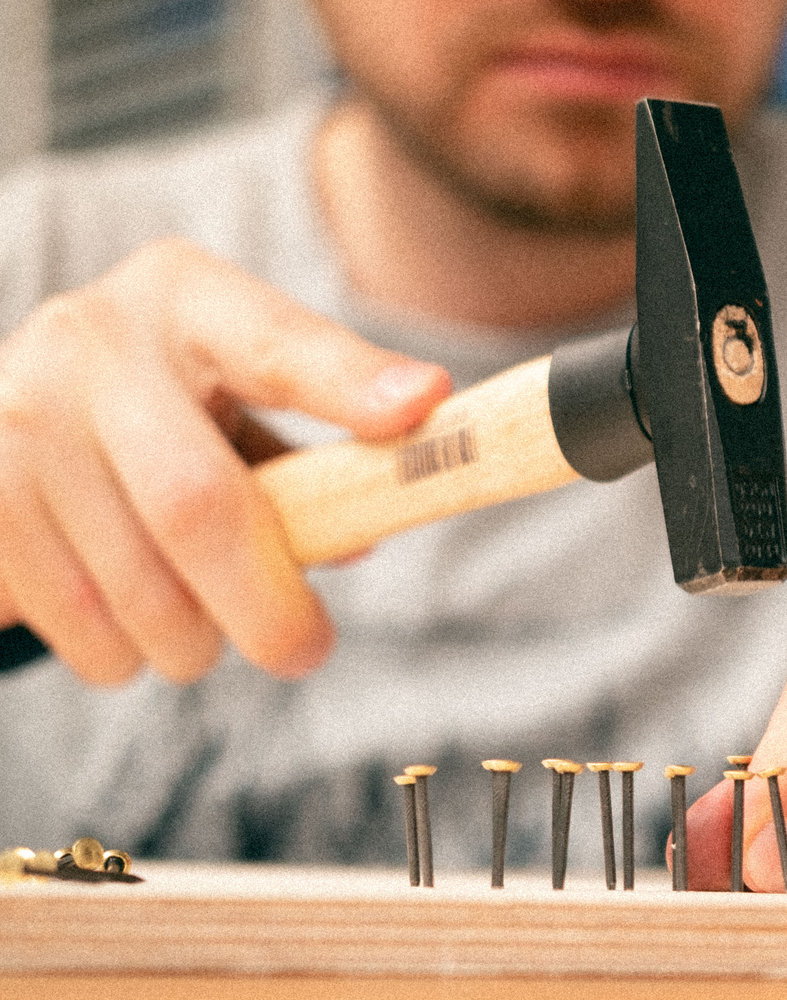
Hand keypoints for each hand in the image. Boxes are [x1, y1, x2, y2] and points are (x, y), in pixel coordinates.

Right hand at [0, 238, 449, 684]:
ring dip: (188, 643)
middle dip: (265, 607)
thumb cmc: (174, 405)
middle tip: (303, 651)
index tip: (422, 403)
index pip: (279, 343)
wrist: (27, 399)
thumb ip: (309, 462)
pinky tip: (124, 617)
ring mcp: (15, 415)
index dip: (350, 381)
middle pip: (197, 505)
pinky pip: (68, 619)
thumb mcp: (239, 397)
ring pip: (131, 588)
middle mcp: (93, 340)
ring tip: (202, 632)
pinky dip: (116, 651)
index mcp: (188, 298)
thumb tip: (356, 539)